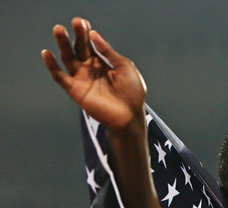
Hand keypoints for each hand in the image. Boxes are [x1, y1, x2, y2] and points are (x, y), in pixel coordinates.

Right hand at [41, 17, 146, 131]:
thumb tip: (94, 34)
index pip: (91, 44)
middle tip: (76, 22)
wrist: (129, 115)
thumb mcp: (124, 67)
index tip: (83, 22)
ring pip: (68, 58)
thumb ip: (108, 51)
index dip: (87, 33)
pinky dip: (52, 66)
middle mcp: (91, 69)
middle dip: (77, 35)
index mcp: (103, 63)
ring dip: (63, 44)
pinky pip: (60, 77)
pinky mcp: (75, 90)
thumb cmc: (132, 93)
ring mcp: (82, 79)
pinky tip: (47, 54)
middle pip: (80, 48)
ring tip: (59, 30)